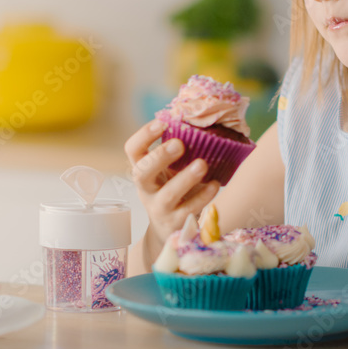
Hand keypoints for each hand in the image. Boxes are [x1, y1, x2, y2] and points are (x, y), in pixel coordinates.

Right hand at [124, 120, 220, 245]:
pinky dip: (203, 196)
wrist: (170, 228)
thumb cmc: (173, 188)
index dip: (143, 136)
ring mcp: (159, 208)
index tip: (162, 122)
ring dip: (185, 178)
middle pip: (142, 173)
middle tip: (179, 143)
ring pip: (168, 194)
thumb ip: (179, 151)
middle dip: (159, 157)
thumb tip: (202, 120)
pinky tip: (215, 184)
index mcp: (143, 169)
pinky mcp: (175, 223)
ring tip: (202, 164)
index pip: (133, 150)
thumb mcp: (170, 169)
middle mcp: (146, 189)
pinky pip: (189, 209)